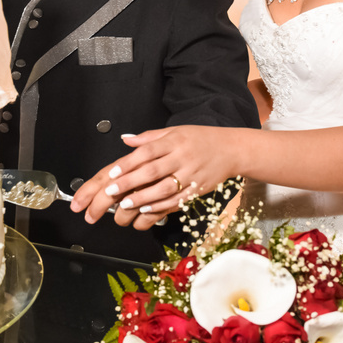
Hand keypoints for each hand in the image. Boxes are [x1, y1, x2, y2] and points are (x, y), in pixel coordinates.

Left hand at [70, 125, 240, 223]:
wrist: (231, 149)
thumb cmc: (200, 139)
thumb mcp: (174, 131)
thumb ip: (149, 138)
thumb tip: (125, 139)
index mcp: (174, 141)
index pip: (148, 152)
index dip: (129, 163)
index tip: (113, 173)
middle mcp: (182, 157)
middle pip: (152, 171)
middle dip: (130, 183)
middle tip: (111, 193)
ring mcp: (191, 174)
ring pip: (164, 189)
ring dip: (143, 198)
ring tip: (125, 205)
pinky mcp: (197, 190)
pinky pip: (177, 200)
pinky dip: (161, 207)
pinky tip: (147, 211)